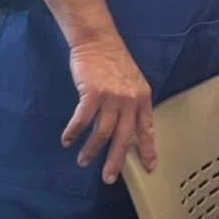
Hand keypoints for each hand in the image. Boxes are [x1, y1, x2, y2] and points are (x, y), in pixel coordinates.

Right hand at [62, 33, 155, 184]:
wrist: (98, 40)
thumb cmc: (113, 61)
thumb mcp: (132, 82)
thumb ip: (132, 103)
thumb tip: (128, 126)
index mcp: (143, 97)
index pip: (147, 128)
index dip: (148, 149)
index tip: (150, 166)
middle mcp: (130, 100)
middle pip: (124, 137)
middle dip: (116, 160)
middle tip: (109, 178)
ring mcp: (112, 97)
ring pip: (102, 133)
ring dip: (91, 150)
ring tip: (83, 161)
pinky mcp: (93, 93)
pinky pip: (82, 120)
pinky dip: (74, 133)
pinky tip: (68, 140)